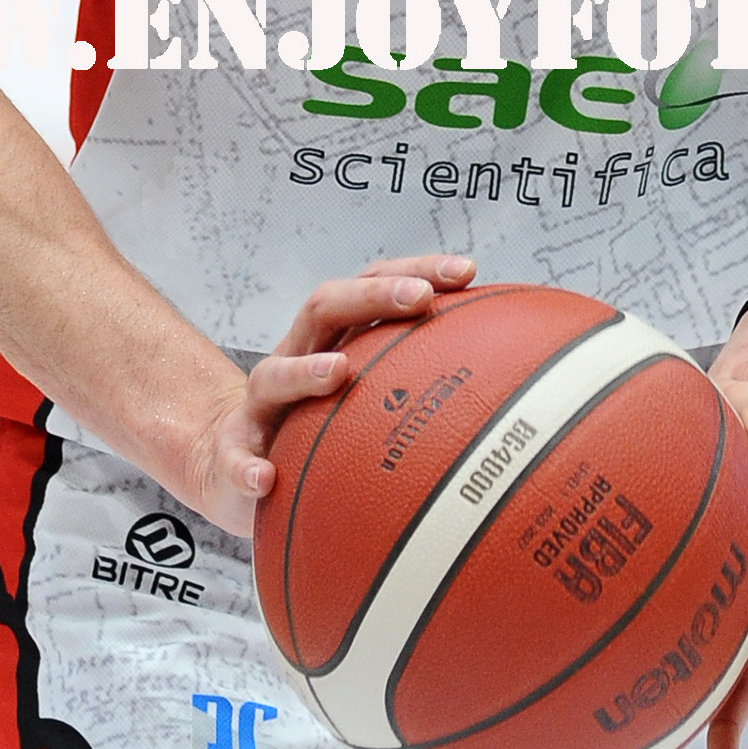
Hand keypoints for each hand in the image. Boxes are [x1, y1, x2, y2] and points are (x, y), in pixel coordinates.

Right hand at [183, 254, 475, 536]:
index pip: (372, 285)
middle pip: (325, 307)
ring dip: (304, 371)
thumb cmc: (317, 427)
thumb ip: (419, 385)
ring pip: (273, 375)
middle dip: (373, 295)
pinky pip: (237, 460)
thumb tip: (513, 395)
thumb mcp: (367, 399)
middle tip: (420, 299)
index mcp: (333, 340)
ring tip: (338, 373)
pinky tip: (267, 478)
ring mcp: (261, 407)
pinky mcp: (234, 454)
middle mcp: (295, 359)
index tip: (467, 272)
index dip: (416, 271)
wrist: (234, 464)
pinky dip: (248, 466)